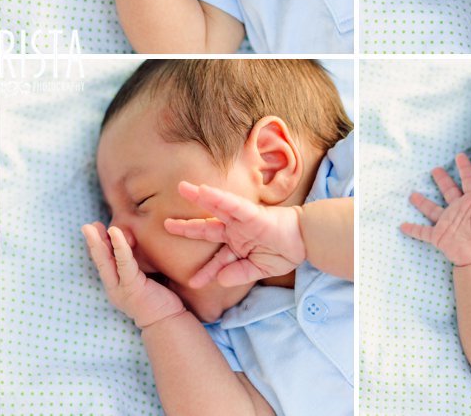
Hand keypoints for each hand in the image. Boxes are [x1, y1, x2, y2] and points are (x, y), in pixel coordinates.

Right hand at [81, 222, 185, 328]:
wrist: (170, 324)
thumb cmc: (163, 301)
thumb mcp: (147, 280)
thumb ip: (140, 267)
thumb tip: (140, 247)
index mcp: (117, 286)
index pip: (105, 263)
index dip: (99, 247)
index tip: (95, 230)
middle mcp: (115, 288)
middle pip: (100, 262)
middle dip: (92, 243)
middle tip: (85, 226)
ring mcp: (121, 289)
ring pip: (106, 262)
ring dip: (98, 243)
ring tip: (91, 227)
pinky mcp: (132, 288)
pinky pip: (123, 263)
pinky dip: (119, 247)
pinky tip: (114, 233)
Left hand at [163, 182, 304, 287]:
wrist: (305, 241)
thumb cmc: (284, 251)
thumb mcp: (259, 269)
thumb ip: (239, 273)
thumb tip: (220, 281)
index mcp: (237, 244)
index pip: (216, 259)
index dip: (205, 271)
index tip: (192, 282)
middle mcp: (235, 230)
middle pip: (206, 227)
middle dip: (186, 227)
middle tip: (165, 224)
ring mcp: (242, 220)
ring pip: (216, 208)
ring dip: (199, 197)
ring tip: (183, 188)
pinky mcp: (252, 213)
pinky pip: (233, 204)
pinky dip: (218, 198)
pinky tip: (204, 191)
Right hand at [401, 153, 470, 266]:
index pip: (469, 181)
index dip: (465, 168)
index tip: (460, 156)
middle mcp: (458, 210)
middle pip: (449, 191)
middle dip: (442, 180)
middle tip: (435, 170)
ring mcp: (447, 223)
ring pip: (432, 209)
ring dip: (423, 202)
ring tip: (413, 195)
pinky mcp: (439, 236)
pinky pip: (422, 232)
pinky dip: (412, 229)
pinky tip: (403, 226)